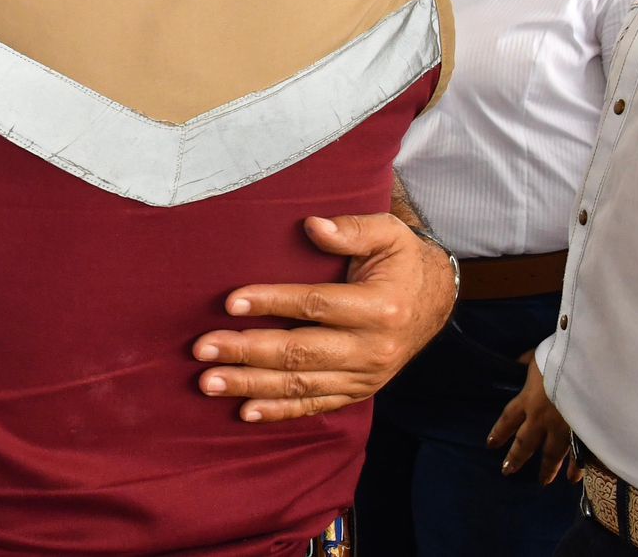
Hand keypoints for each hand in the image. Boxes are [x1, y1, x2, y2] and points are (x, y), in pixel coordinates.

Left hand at [192, 213, 455, 421]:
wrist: (435, 300)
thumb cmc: (401, 260)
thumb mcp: (389, 233)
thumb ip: (352, 229)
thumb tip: (313, 226)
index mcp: (379, 307)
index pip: (316, 306)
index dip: (272, 303)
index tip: (230, 302)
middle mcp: (372, 349)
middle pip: (300, 352)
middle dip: (247, 351)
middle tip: (203, 348)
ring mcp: (365, 376)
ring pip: (301, 385)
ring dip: (251, 385)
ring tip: (209, 381)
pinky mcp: (357, 391)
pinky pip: (315, 405)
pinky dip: (279, 411)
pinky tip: (244, 411)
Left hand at [488, 350, 576, 484]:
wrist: (588, 367)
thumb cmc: (560, 357)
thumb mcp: (537, 356)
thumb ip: (527, 362)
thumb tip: (519, 361)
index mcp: (527, 399)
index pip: (507, 420)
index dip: (499, 433)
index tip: (490, 445)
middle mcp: (541, 418)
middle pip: (525, 443)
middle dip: (516, 458)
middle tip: (507, 471)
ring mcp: (563, 427)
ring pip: (551, 453)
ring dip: (546, 469)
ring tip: (542, 482)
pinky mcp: (583, 431)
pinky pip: (578, 454)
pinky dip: (577, 468)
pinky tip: (574, 479)